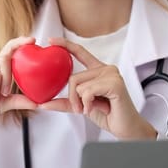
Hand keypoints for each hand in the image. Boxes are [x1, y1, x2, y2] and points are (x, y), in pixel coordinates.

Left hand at [39, 38, 156, 139]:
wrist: (125, 127)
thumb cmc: (107, 115)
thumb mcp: (81, 106)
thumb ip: (65, 102)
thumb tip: (43, 104)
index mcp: (98, 70)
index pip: (80, 52)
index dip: (65, 45)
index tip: (51, 40)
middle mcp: (105, 69)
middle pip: (73, 77)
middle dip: (72, 98)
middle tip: (80, 109)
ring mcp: (111, 74)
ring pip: (79, 85)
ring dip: (81, 102)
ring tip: (93, 108)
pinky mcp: (115, 83)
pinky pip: (88, 92)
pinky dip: (88, 104)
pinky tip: (98, 109)